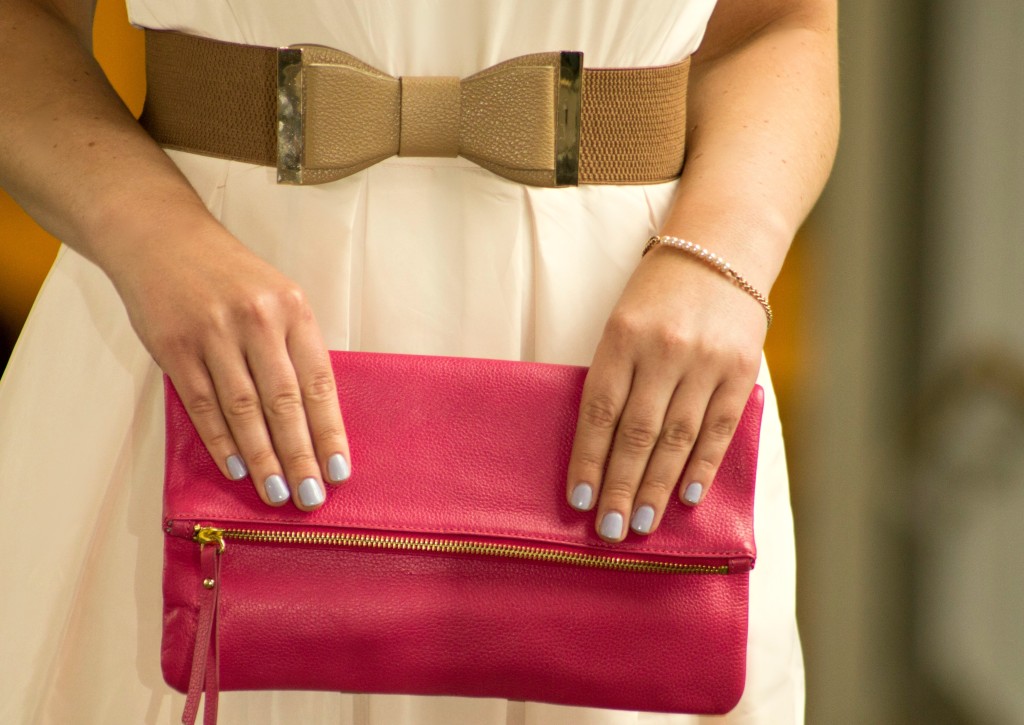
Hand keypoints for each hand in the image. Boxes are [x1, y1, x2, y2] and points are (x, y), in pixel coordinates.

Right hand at [111, 218, 349, 510]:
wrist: (162, 239)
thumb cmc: (231, 277)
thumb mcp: (278, 297)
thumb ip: (295, 348)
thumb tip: (316, 417)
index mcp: (293, 308)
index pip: (318, 381)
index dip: (330, 430)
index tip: (340, 470)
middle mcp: (256, 320)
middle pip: (283, 402)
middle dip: (300, 455)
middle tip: (311, 496)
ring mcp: (213, 333)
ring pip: (243, 409)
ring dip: (262, 457)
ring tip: (277, 492)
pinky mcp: (175, 347)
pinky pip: (202, 404)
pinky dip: (221, 440)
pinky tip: (237, 467)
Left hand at [566, 245, 767, 540]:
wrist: (722, 249)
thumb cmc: (658, 294)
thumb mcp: (622, 322)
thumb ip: (614, 376)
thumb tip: (600, 449)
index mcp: (622, 336)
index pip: (599, 410)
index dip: (588, 459)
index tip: (578, 502)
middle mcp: (664, 350)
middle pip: (637, 432)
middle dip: (620, 486)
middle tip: (608, 531)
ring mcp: (706, 360)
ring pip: (677, 437)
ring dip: (657, 486)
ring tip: (640, 523)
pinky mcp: (740, 368)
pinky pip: (719, 427)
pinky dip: (702, 465)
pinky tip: (688, 497)